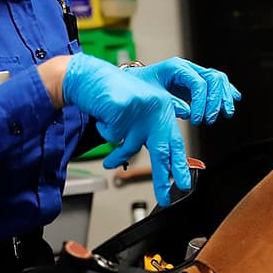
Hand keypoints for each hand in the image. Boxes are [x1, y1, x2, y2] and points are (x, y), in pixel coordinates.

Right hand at [62, 53, 191, 206]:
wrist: (90, 76)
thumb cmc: (112, 94)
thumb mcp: (136, 114)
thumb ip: (147, 133)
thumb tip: (162, 161)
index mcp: (163, 109)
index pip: (175, 142)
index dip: (178, 164)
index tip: (183, 183)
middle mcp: (156, 109)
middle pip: (161, 151)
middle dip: (162, 177)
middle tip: (165, 196)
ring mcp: (140, 109)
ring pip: (130, 147)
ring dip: (116, 157)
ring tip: (108, 163)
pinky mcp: (122, 110)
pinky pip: (112, 136)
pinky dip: (105, 130)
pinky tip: (103, 118)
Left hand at [125, 58, 240, 125]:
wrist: (134, 83)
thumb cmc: (139, 89)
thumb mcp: (150, 96)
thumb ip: (168, 103)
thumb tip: (187, 112)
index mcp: (176, 68)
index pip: (199, 82)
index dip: (201, 103)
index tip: (196, 120)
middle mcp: (188, 68)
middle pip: (213, 79)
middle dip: (214, 102)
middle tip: (208, 121)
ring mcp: (194, 74)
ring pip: (219, 80)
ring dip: (224, 98)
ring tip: (225, 114)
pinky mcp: (197, 82)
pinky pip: (218, 83)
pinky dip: (227, 91)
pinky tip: (235, 99)